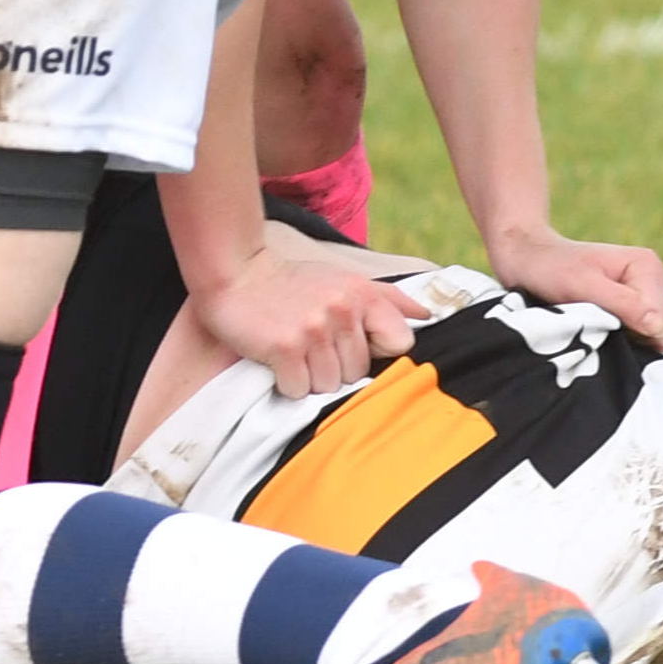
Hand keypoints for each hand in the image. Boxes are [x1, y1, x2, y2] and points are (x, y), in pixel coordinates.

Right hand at [186, 243, 417, 398]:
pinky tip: (276, 360)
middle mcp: (341, 310)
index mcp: (362, 294)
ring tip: (293, 351)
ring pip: (328, 385)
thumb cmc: (291, 282)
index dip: (375, 351)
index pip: (400, 343)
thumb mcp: (344, 279)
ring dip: (309, 377)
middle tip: (309, 343)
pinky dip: (287, 383)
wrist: (234, 274)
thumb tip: (428, 316)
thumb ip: (388, 298)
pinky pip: (299, 389)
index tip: (349, 342)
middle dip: (334, 366)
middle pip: (357, 371)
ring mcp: (313, 329)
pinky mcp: (285, 347)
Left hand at [486, 225, 662, 349]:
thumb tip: (659, 328)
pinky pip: (643, 340)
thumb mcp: (581, 285)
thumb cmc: (548, 267)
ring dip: (631, 344)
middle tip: (598, 329)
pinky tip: (598, 333)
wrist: (525, 257)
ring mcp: (645, 296)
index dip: (636, 335)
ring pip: (658, 340)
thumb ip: (623, 305)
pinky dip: (625, 344)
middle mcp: (653, 281)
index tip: (599, 323)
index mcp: (647, 268)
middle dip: (639, 341)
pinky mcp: (633, 310)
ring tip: (595, 329)